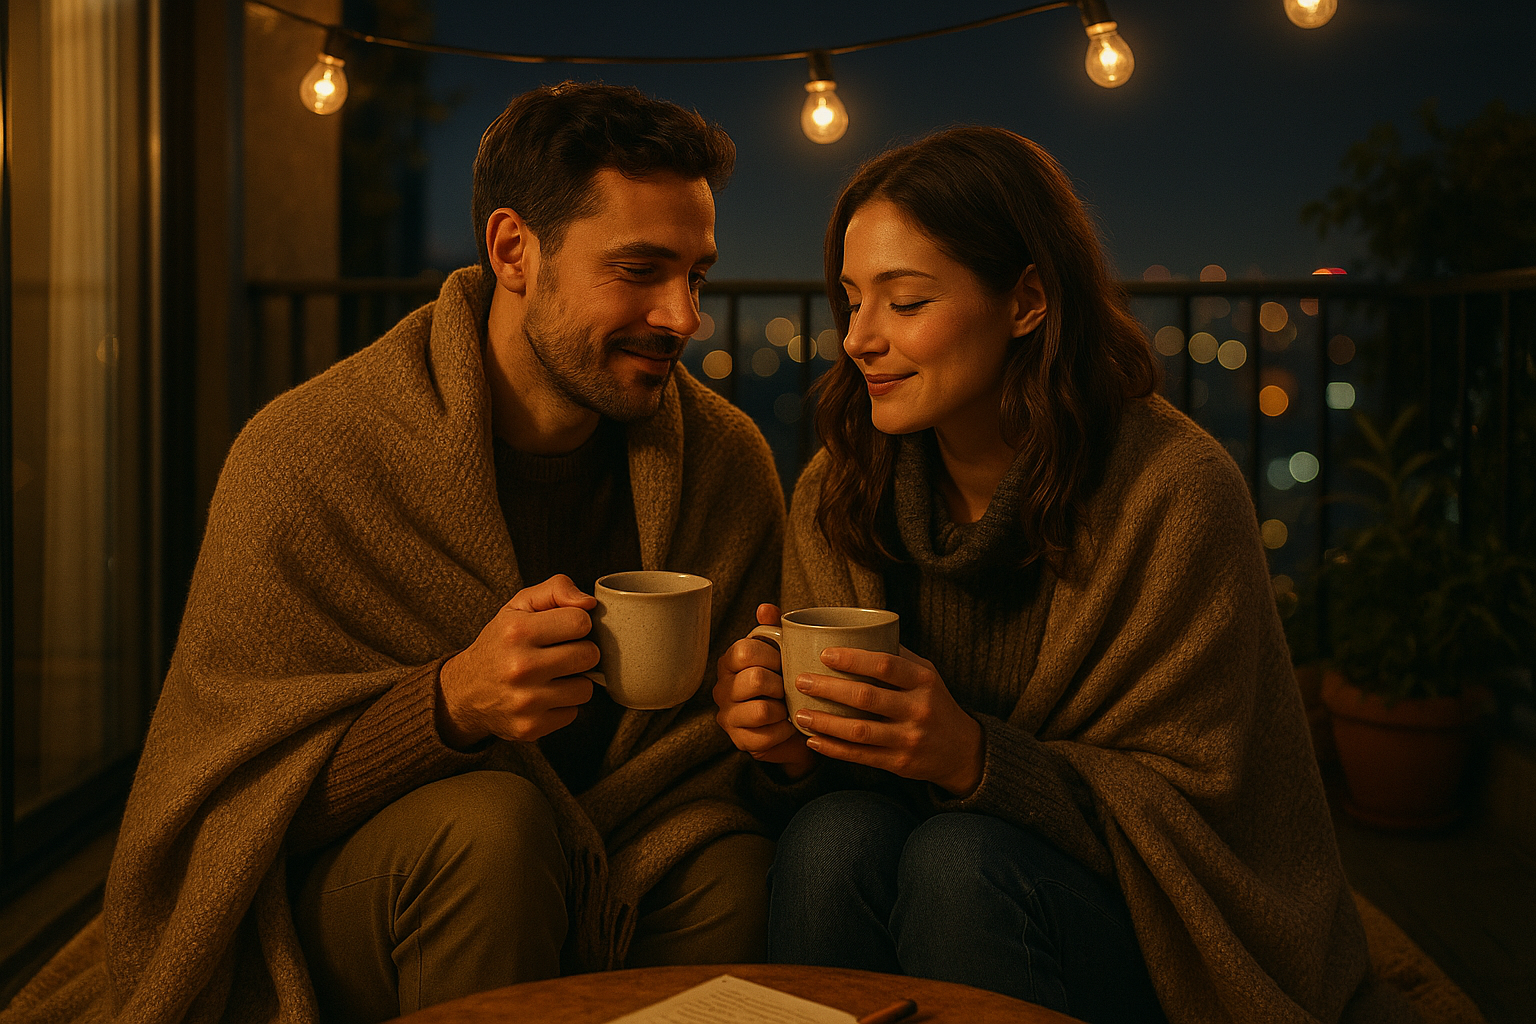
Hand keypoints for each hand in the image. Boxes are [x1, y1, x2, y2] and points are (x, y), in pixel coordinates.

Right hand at [436, 574, 599, 746]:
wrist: (464, 691)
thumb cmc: (501, 643)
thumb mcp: (519, 605)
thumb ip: (556, 589)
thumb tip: (589, 603)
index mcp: (517, 631)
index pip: (581, 621)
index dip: (577, 623)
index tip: (564, 629)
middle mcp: (520, 667)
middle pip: (589, 655)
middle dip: (580, 651)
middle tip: (561, 653)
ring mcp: (525, 701)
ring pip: (586, 688)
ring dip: (574, 681)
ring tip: (552, 675)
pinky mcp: (530, 727)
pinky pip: (573, 713)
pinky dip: (563, 705)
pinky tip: (544, 696)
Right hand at [712, 604, 815, 779]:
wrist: (794, 724)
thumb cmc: (784, 682)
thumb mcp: (781, 652)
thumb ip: (774, 628)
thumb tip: (765, 608)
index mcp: (729, 662)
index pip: (744, 651)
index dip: (771, 656)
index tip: (783, 662)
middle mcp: (722, 689)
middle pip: (755, 680)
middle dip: (781, 684)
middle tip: (788, 687)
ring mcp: (728, 717)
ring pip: (763, 710)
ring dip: (784, 708)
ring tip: (788, 706)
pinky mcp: (740, 741)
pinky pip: (768, 735)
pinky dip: (785, 729)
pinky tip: (787, 724)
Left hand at [792, 646, 983, 796]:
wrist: (962, 750)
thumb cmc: (934, 703)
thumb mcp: (926, 674)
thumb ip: (897, 656)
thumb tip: (856, 632)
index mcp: (924, 680)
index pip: (886, 665)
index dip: (853, 659)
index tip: (824, 654)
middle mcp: (918, 709)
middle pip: (866, 697)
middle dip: (828, 688)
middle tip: (800, 680)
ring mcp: (909, 738)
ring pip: (859, 730)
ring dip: (825, 722)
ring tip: (800, 713)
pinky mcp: (899, 763)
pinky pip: (860, 755)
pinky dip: (833, 748)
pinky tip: (813, 739)